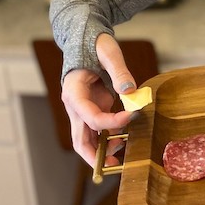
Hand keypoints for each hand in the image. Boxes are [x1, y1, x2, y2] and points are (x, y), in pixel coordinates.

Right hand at [60, 33, 140, 166]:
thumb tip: (131, 91)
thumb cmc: (96, 43)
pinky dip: (109, 137)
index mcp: (73, 92)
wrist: (86, 38)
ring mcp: (82, 109)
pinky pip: (98, 130)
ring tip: (123, 154)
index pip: (89, 116)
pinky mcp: (93, 109)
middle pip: (78, 139)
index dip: (110, 122)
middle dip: (94, 155)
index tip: (131, 116)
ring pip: (87, 138)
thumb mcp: (109, 51)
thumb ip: (119, 70)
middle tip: (113, 166)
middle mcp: (75, 105)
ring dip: (102, 150)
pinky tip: (125, 139)